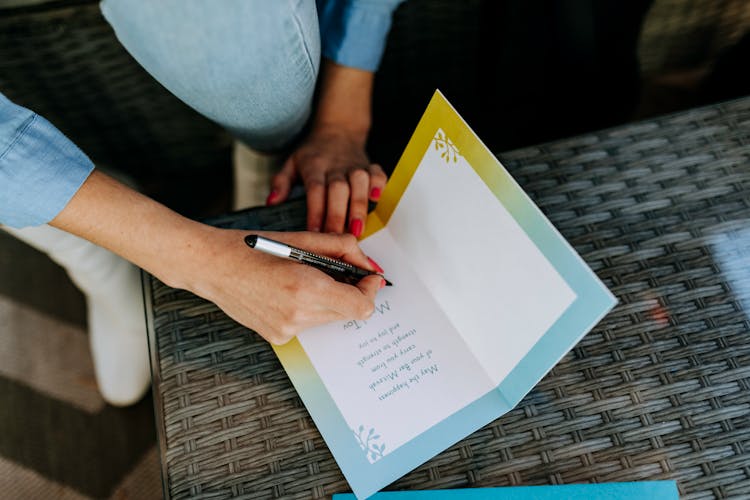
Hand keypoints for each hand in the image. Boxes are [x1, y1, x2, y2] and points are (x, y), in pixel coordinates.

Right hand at [186, 228, 384, 343]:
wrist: (211, 267)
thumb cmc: (253, 247)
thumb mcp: (303, 239)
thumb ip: (343, 248)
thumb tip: (369, 265)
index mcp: (306, 288)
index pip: (361, 307)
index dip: (370, 291)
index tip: (368, 276)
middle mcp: (298, 316)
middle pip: (347, 312)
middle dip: (350, 291)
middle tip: (336, 270)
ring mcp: (287, 331)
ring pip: (329, 317)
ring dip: (327, 298)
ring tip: (303, 277)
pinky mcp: (278, 338)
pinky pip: (308, 323)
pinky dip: (307, 307)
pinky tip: (285, 291)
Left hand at [267, 125, 386, 234]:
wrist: (339, 129)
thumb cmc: (314, 152)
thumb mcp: (292, 163)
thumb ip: (281, 183)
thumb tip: (271, 202)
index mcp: (315, 166)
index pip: (315, 190)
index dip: (315, 211)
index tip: (314, 232)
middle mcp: (336, 166)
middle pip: (338, 190)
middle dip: (338, 215)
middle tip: (336, 238)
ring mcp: (354, 166)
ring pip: (359, 184)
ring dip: (359, 206)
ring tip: (357, 229)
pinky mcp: (370, 166)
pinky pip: (378, 174)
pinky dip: (379, 185)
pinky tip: (376, 199)